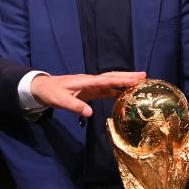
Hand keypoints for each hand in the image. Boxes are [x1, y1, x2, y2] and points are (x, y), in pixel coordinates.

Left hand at [30, 71, 145, 116]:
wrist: (43, 88)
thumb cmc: (51, 92)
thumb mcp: (60, 100)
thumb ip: (75, 106)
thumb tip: (90, 113)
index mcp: (86, 81)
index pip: (107, 80)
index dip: (121, 80)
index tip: (135, 79)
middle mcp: (91, 81)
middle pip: (113, 77)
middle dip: (128, 76)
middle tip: (144, 76)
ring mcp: (91, 86)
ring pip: (111, 82)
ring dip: (125, 82)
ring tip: (140, 82)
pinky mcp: (90, 91)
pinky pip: (106, 90)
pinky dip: (117, 91)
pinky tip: (125, 95)